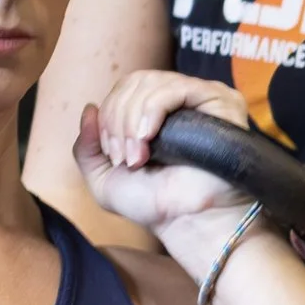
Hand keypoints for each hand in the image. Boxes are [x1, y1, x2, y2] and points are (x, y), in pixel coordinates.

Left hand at [72, 80, 256, 252]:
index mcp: (154, 112)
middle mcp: (178, 100)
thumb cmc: (154, 205)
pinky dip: (153, 109)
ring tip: (139, 156)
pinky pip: (176, 87)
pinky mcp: (218, 100)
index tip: (115, 157)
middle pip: (134, 82)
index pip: (124, 89)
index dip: (109, 118)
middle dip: (118, 120)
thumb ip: (86, 147)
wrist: (186, 222)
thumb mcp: (103, 179)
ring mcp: (200, 97)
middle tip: (126, 158)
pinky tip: (150, 136)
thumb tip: (89, 108)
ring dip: (133, 121)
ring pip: (151, 83)